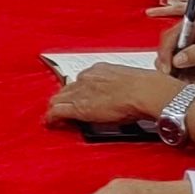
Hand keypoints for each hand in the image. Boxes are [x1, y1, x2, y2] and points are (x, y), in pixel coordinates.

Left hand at [46, 65, 177, 127]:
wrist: (144, 91)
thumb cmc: (144, 87)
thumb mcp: (127, 81)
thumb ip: (118, 85)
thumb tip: (123, 93)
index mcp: (99, 70)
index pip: (80, 81)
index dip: (75, 91)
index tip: (77, 97)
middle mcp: (86, 78)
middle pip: (66, 89)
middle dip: (63, 99)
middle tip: (61, 109)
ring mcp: (81, 92)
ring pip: (58, 99)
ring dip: (56, 107)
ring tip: (54, 117)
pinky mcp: (78, 107)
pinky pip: (57, 111)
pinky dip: (52, 118)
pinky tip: (50, 123)